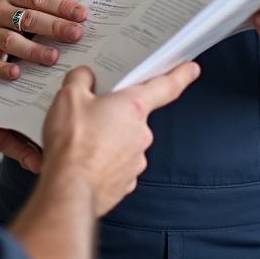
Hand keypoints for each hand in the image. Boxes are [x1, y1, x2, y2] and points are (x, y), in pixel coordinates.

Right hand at [0, 0, 86, 80]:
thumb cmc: (7, 10)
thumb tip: (70, 4)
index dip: (61, 6)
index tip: (82, 15)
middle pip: (28, 18)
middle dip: (54, 27)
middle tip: (76, 35)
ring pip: (12, 40)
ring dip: (34, 50)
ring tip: (54, 57)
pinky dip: (4, 68)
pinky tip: (17, 73)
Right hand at [41, 62, 199, 216]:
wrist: (69, 188)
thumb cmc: (73, 143)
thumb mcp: (69, 96)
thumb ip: (81, 79)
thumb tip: (84, 77)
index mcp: (133, 106)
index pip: (165, 86)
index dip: (180, 75)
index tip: (191, 70)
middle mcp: (141, 133)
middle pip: (133, 115)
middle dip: (114, 113)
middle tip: (90, 113)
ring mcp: (136, 160)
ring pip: (123, 141)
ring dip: (107, 138)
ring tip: (81, 140)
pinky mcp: (126, 182)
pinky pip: (117, 163)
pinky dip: (103, 160)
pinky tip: (84, 159)